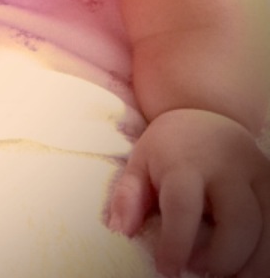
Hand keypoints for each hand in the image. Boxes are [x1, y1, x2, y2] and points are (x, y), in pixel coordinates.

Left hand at [108, 109, 269, 276]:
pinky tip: (246, 267)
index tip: (167, 269)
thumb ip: (127, 195)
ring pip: (268, 229)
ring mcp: (258, 175)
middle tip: (199, 270)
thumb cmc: (169, 148)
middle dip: (223, 258)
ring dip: (251, 263)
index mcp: (187, 161)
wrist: (206, 112)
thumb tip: (120, 231)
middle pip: (239, 222)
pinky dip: (265, 253)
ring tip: (225, 274)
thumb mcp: (140, 161)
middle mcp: (229, 166)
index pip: (184, 205)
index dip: (177, 243)